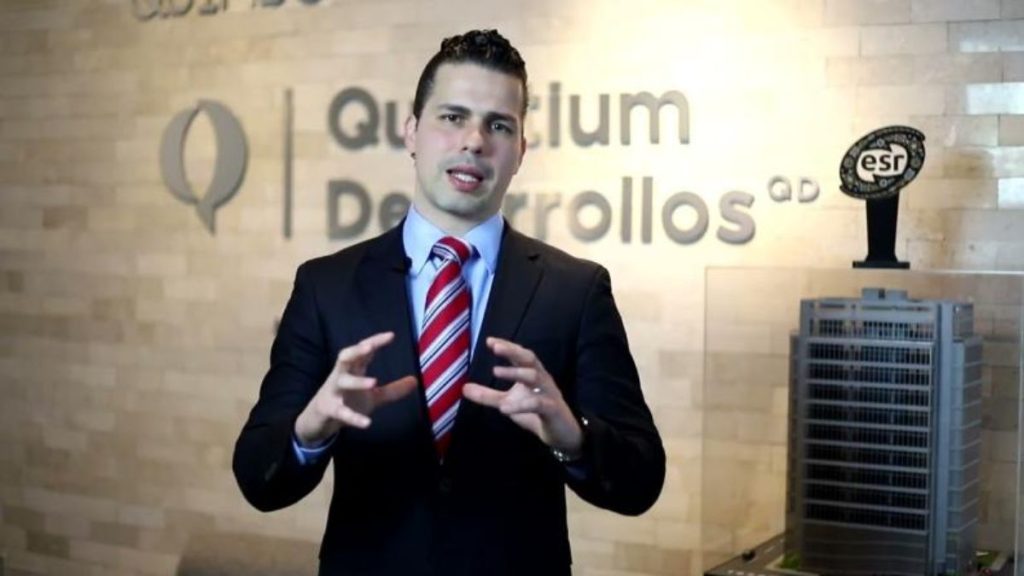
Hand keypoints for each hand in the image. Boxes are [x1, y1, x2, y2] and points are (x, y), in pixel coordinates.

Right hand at [294, 331, 416, 446]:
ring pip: (341, 382)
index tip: (391, 335)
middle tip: (369, 347)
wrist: (319, 421)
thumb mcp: (373, 397)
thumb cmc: (347, 401)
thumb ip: (393, 390)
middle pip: (344, 357)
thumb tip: (415, 381)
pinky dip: (353, 418)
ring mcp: (333, 392)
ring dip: (356, 381)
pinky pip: (340, 412)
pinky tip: (367, 423)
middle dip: (355, 351)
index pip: (362, 351)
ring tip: (374, 382)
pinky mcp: (329, 410)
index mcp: (352, 370)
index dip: (375, 342)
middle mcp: (341, 376)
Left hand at [462, 337, 582, 456]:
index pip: (520, 355)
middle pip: (529, 359)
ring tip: (496, 371)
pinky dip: (522, 404)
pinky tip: (504, 408)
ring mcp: (548, 393)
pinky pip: (538, 404)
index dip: (507, 346)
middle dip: (513, 351)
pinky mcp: (552, 409)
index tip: (490, 341)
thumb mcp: (508, 402)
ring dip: (516, 372)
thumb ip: (488, 396)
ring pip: (536, 376)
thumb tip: (464, 388)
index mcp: (531, 374)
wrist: (560, 434)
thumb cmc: (534, 413)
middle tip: (496, 347)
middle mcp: (541, 379)